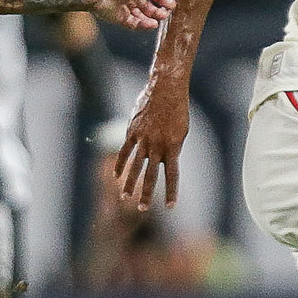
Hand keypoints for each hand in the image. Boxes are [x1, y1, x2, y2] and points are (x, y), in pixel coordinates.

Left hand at [88, 0, 176, 29]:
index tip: (171, 4)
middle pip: (151, 6)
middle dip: (160, 10)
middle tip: (166, 13)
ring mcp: (127, 8)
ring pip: (144, 16)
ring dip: (153, 18)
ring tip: (160, 19)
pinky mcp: (122, 19)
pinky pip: (136, 24)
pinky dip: (144, 25)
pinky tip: (151, 24)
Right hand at [115, 82, 188, 208]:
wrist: (166, 88)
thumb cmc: (177, 109)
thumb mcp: (181, 130)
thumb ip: (171, 148)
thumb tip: (162, 160)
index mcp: (173, 147)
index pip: (172, 175)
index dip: (171, 191)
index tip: (171, 206)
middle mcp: (157, 146)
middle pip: (151, 175)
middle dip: (147, 193)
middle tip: (142, 209)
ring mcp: (143, 139)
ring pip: (135, 166)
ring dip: (129, 183)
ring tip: (124, 197)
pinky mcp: (132, 132)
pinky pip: (124, 151)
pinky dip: (120, 165)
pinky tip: (116, 177)